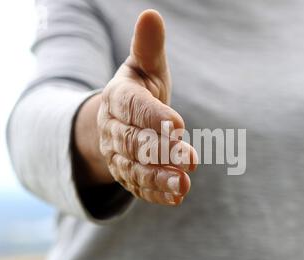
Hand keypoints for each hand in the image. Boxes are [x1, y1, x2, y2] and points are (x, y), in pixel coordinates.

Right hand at [74, 10, 196, 205]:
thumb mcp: (144, 65)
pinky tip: (177, 197)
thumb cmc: (139, 89)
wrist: (119, 120)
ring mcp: (117, 155)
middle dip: (161, 152)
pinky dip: (156, 193)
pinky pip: (138, 185)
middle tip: (190, 159)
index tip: (178, 125)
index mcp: (117, 98)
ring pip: (135, 169)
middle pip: (134, 142)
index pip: (133, 108)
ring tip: (183, 185)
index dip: (153, 117)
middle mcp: (113, 129)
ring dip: (159, 178)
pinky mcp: (126, 173)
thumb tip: (151, 14)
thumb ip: (148, 47)